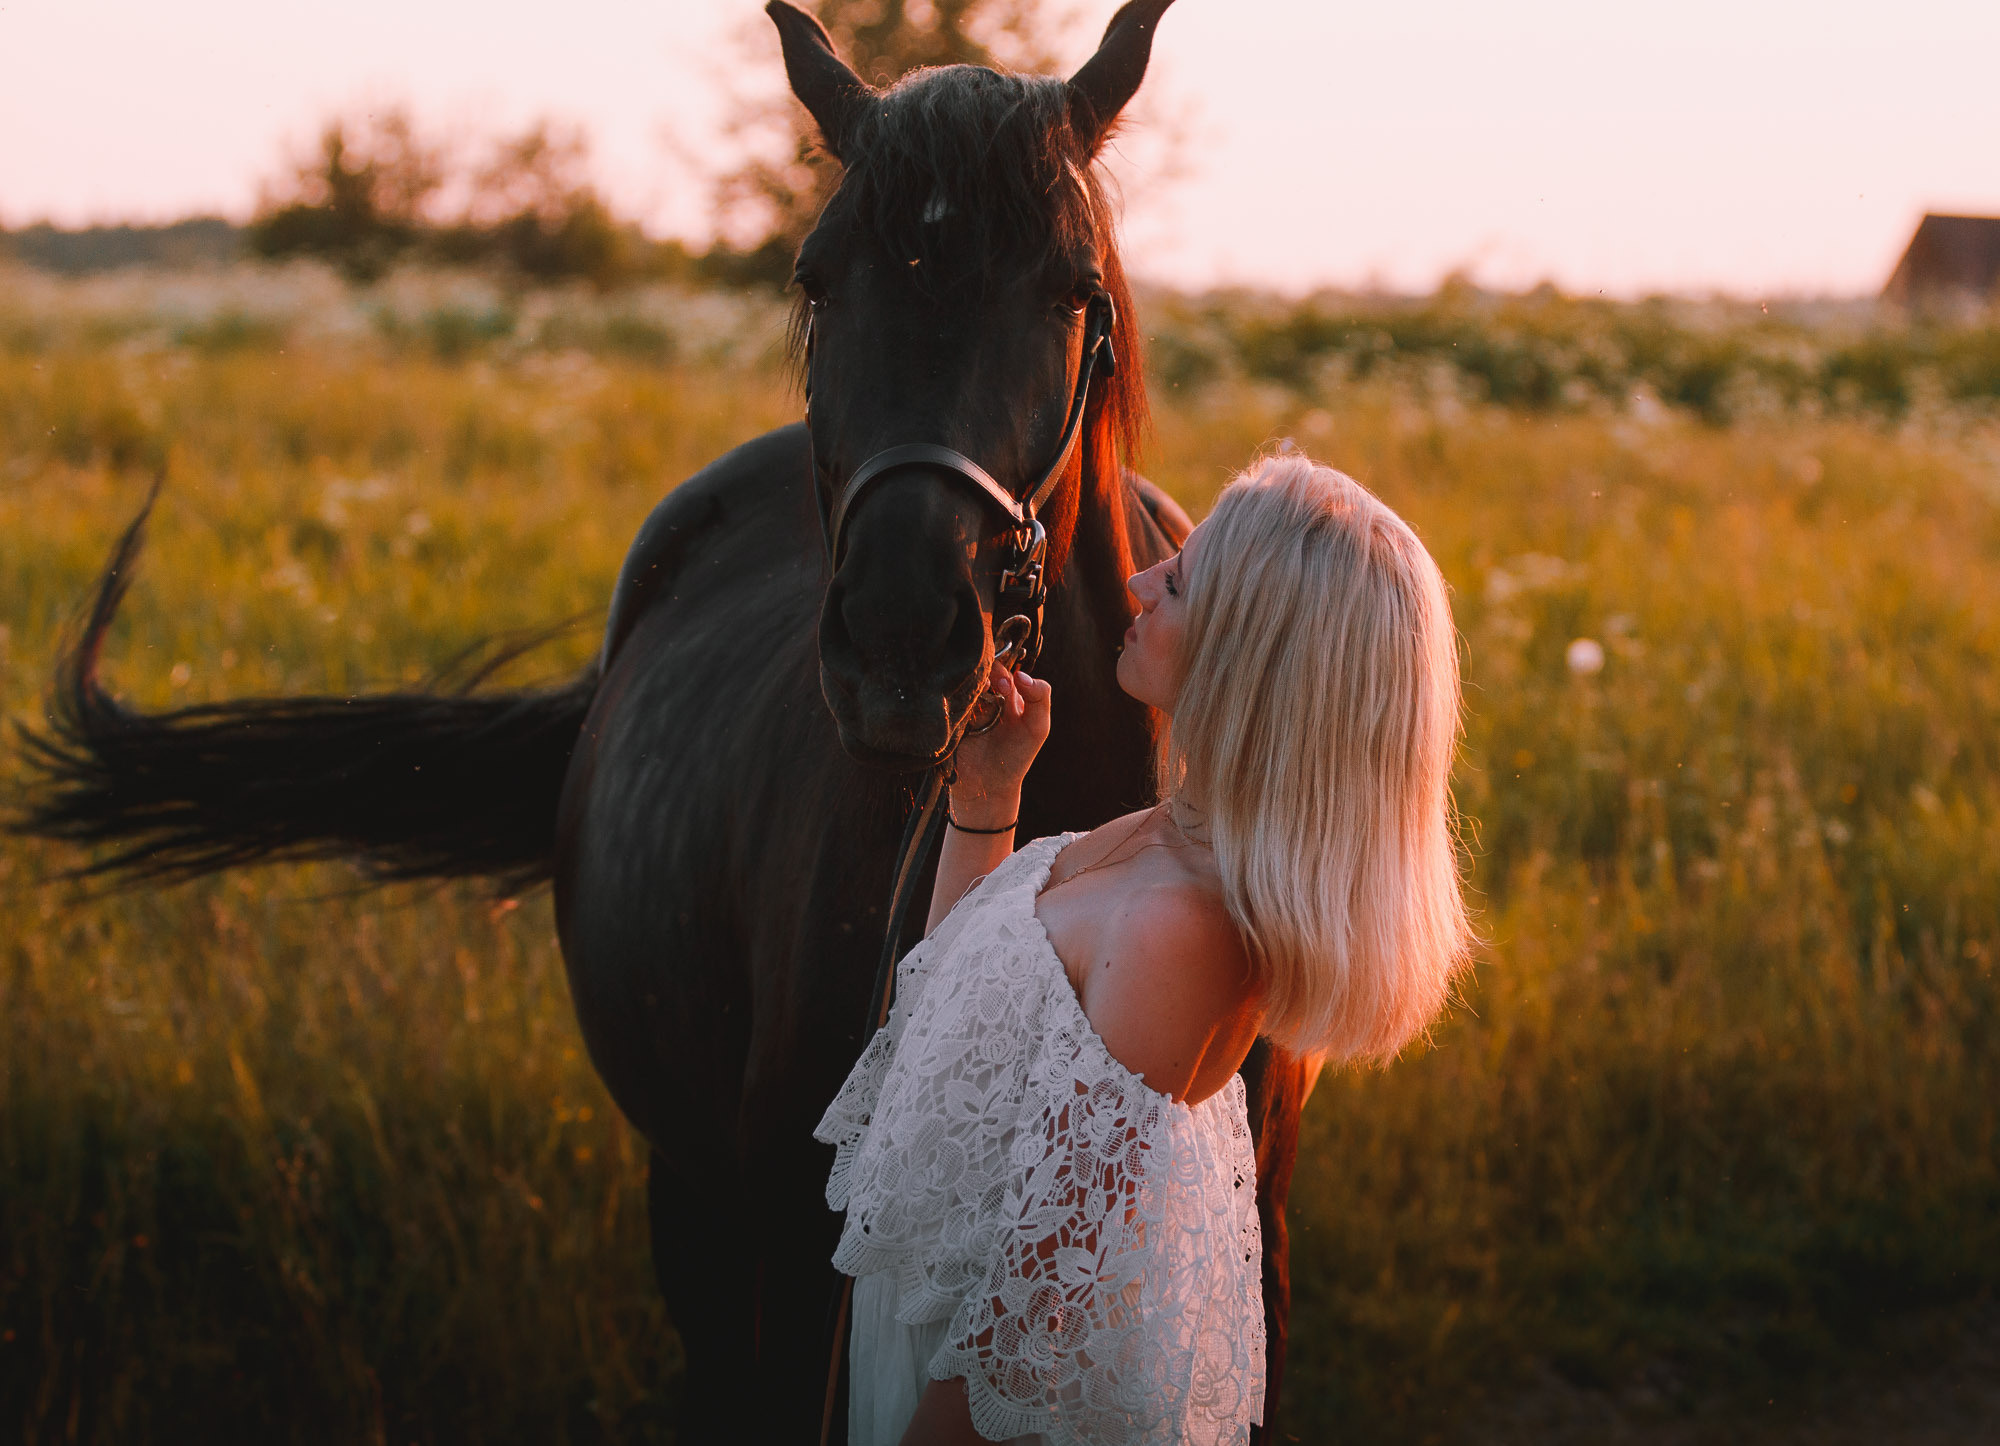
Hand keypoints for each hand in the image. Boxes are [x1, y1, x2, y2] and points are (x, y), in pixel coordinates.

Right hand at [951, 663, 1050, 824]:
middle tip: (997, 690)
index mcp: (1007, 692)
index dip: (1004, 671)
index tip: (1007, 686)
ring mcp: (966, 705)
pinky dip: (955, 699)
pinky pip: (947, 699)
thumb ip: (1040, 697)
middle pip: (981, 669)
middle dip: (989, 674)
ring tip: (982, 700)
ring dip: (972, 685)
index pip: (1003, 666)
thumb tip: (1021, 674)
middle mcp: (985, 695)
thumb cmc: (1017, 756)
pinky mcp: (949, 716)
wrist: (989, 786)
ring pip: (964, 681)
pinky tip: (963, 708)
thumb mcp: (1038, 727)